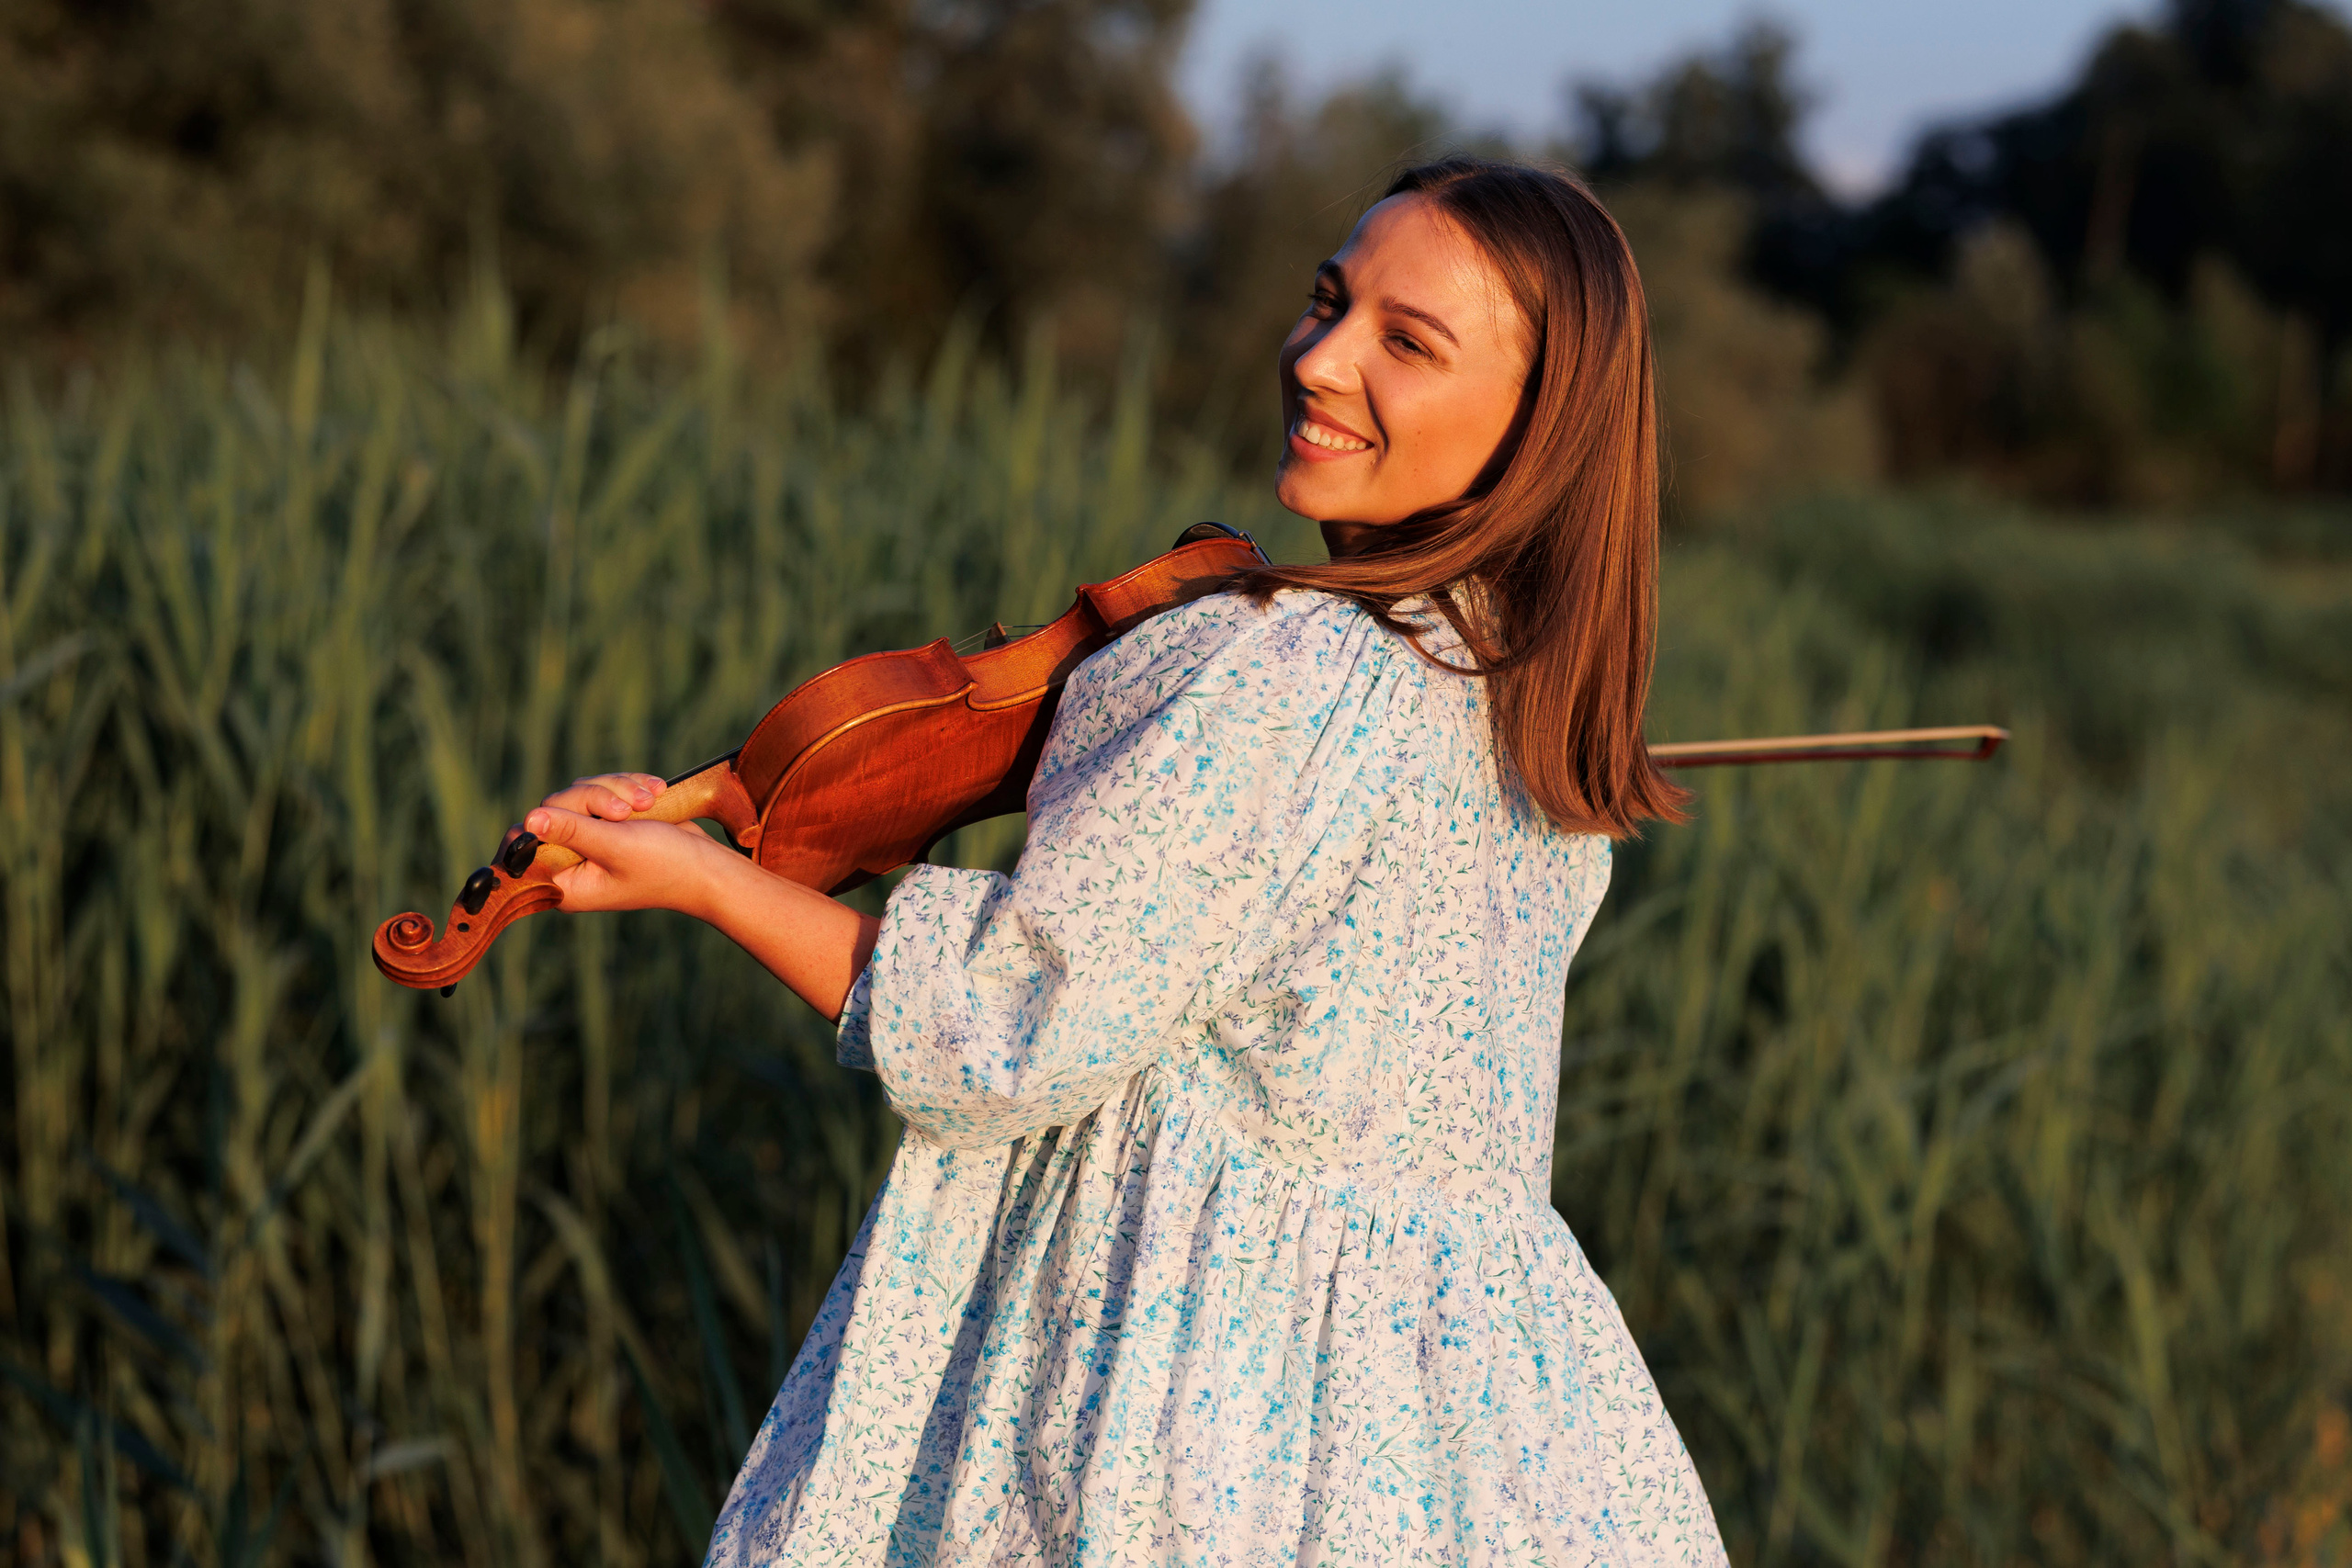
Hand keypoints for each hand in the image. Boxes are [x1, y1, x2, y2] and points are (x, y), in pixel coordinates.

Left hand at [508, 770, 881, 1023]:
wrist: (710, 867)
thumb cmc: (666, 866)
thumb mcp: (616, 846)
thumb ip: (571, 830)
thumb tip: (528, 819)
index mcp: (564, 882)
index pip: (523, 848)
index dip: (537, 825)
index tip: (566, 813)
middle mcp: (571, 861)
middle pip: (553, 809)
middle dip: (592, 799)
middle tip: (626, 811)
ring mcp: (591, 839)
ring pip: (580, 792)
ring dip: (616, 789)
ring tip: (648, 801)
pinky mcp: (610, 822)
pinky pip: (603, 788)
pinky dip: (628, 786)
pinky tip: (655, 793)